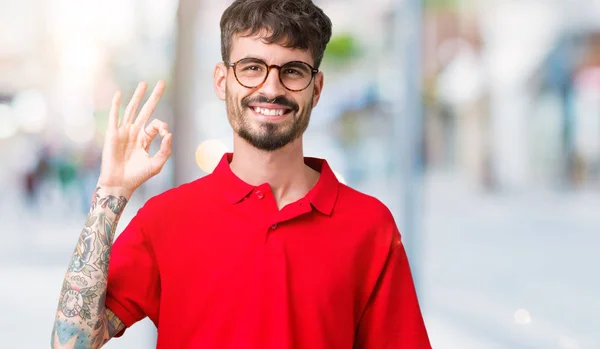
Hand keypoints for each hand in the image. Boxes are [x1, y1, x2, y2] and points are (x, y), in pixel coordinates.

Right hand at [97, 81, 171, 195]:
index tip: (165, 133)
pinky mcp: (113, 134)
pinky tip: (119, 94)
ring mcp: (123, 132)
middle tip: (162, 83)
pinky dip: (116, 105)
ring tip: (144, 83)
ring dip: (138, 96)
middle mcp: (134, 132)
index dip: (162, 126)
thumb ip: (165, 150)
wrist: (120, 183)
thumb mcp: (156, 164)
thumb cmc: (138, 176)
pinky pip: (115, 116)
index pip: (156, 125)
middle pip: (146, 110)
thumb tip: (170, 134)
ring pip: (132, 110)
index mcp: (145, 139)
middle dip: (154, 97)